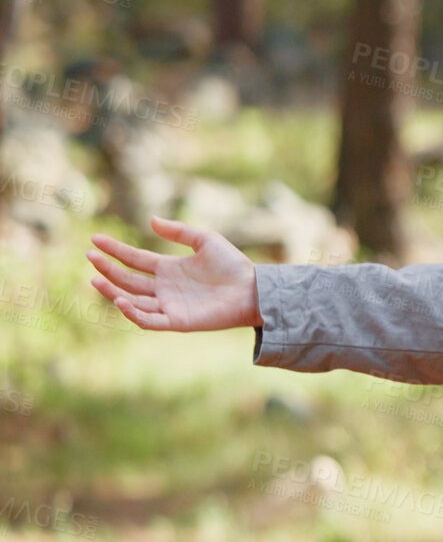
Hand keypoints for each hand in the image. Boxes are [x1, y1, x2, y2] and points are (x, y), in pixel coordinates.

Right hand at [88, 217, 261, 330]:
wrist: (253, 289)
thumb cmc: (233, 265)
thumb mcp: (205, 240)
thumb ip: (179, 231)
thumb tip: (151, 220)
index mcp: (169, 269)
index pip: (134, 259)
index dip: (115, 250)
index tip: (95, 239)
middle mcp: (165, 288)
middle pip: (128, 279)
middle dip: (107, 268)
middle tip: (90, 256)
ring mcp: (169, 305)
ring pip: (132, 300)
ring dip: (113, 291)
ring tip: (96, 279)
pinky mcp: (177, 321)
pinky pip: (148, 320)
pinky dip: (132, 312)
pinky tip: (120, 299)